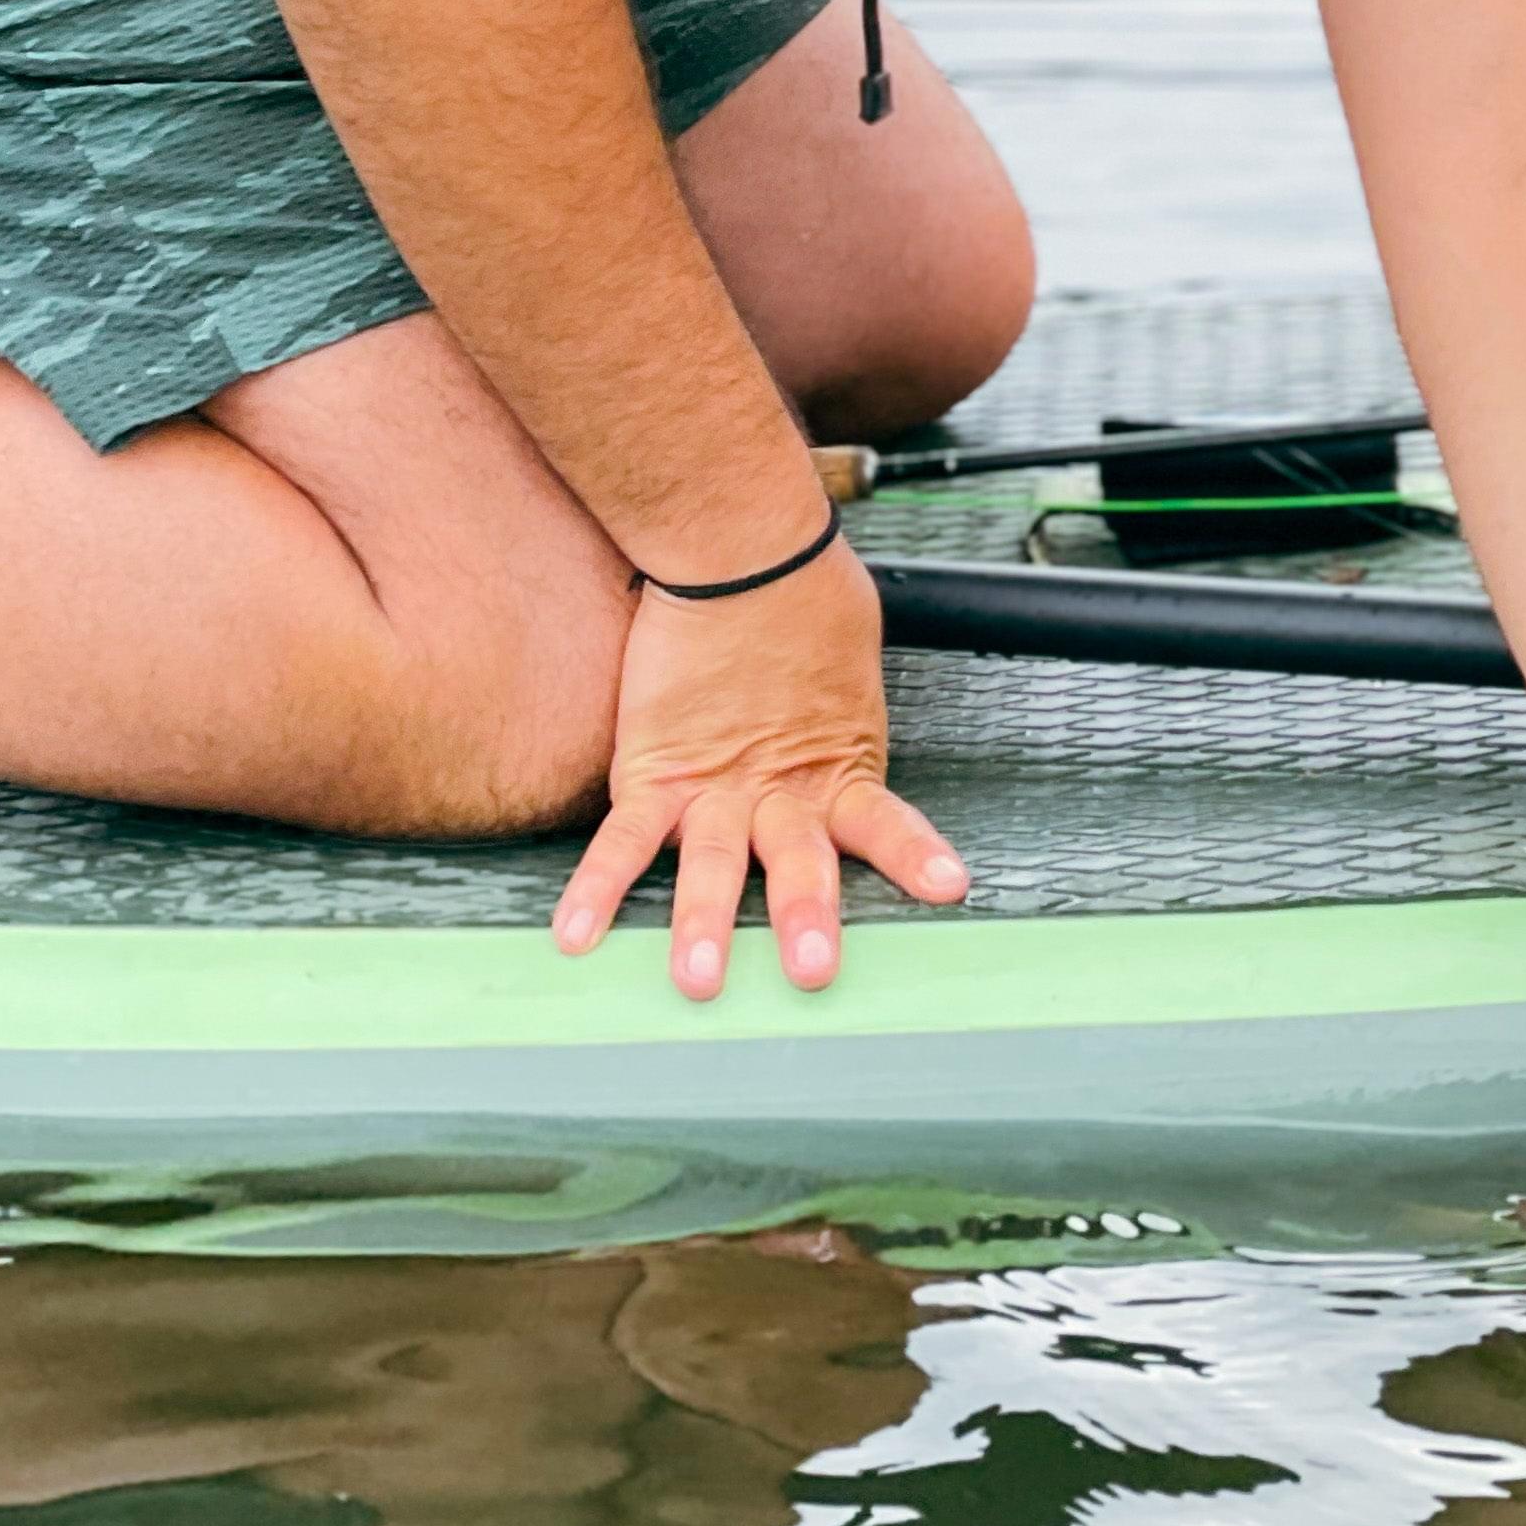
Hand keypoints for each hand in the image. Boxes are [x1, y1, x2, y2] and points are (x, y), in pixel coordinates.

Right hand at [549, 535, 965, 995]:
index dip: (914, 855)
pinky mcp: (653, 771)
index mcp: (838, 762)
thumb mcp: (850, 667)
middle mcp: (779, 786)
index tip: (947, 888)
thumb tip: (848, 735)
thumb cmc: (802, 596)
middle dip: (804, 915)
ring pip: (709, 862)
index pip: (882, 821)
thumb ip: (846, 724)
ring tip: (698, 978)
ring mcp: (713, 784)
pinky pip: (623, 838)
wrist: (737, 547)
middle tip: (813, 967)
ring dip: (703, 922)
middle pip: (796, 859)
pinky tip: (577, 936)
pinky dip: (598, 888)